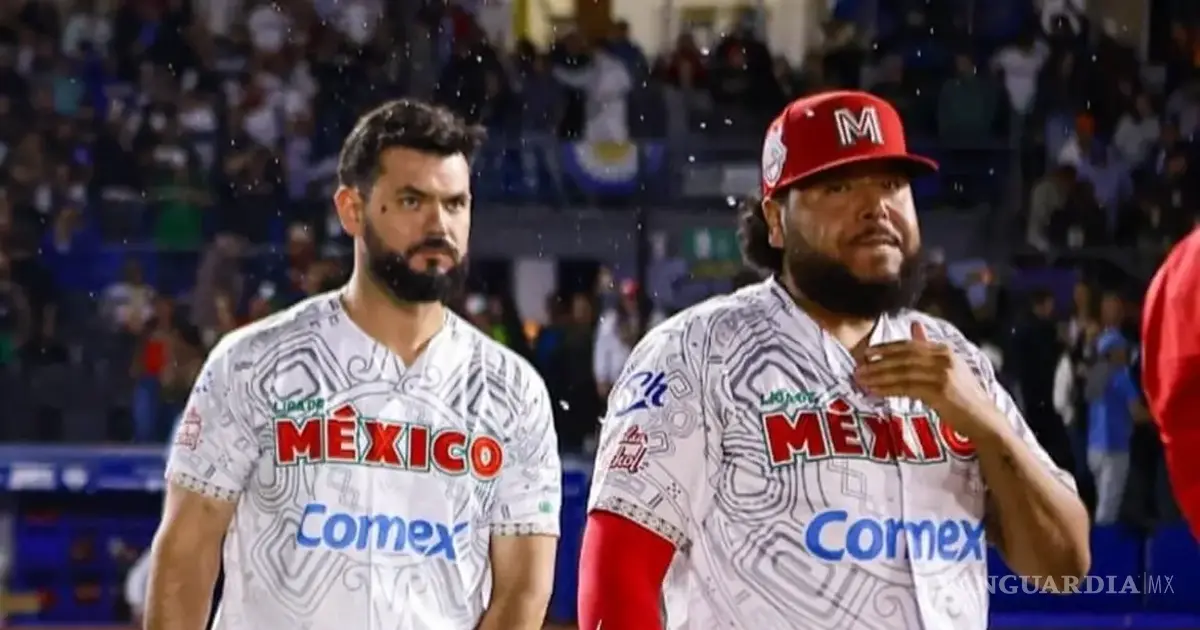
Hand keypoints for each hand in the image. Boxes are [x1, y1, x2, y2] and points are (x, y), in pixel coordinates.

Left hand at [853, 322, 1005, 442]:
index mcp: (945, 349)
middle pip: (903, 357)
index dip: (886, 348)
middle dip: (878, 362)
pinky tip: (875, 391)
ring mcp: (943, 374)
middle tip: (857, 368)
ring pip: (902, 372)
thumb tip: (914, 325)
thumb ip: (929, 348)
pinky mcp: (940, 391)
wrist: (984, 420)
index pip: (909, 345)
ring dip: (878, 376)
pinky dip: (888, 389)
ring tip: (861, 380)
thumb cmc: (964, 396)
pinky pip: (907, 388)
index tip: (867, 353)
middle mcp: (944, 358)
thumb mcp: (949, 367)